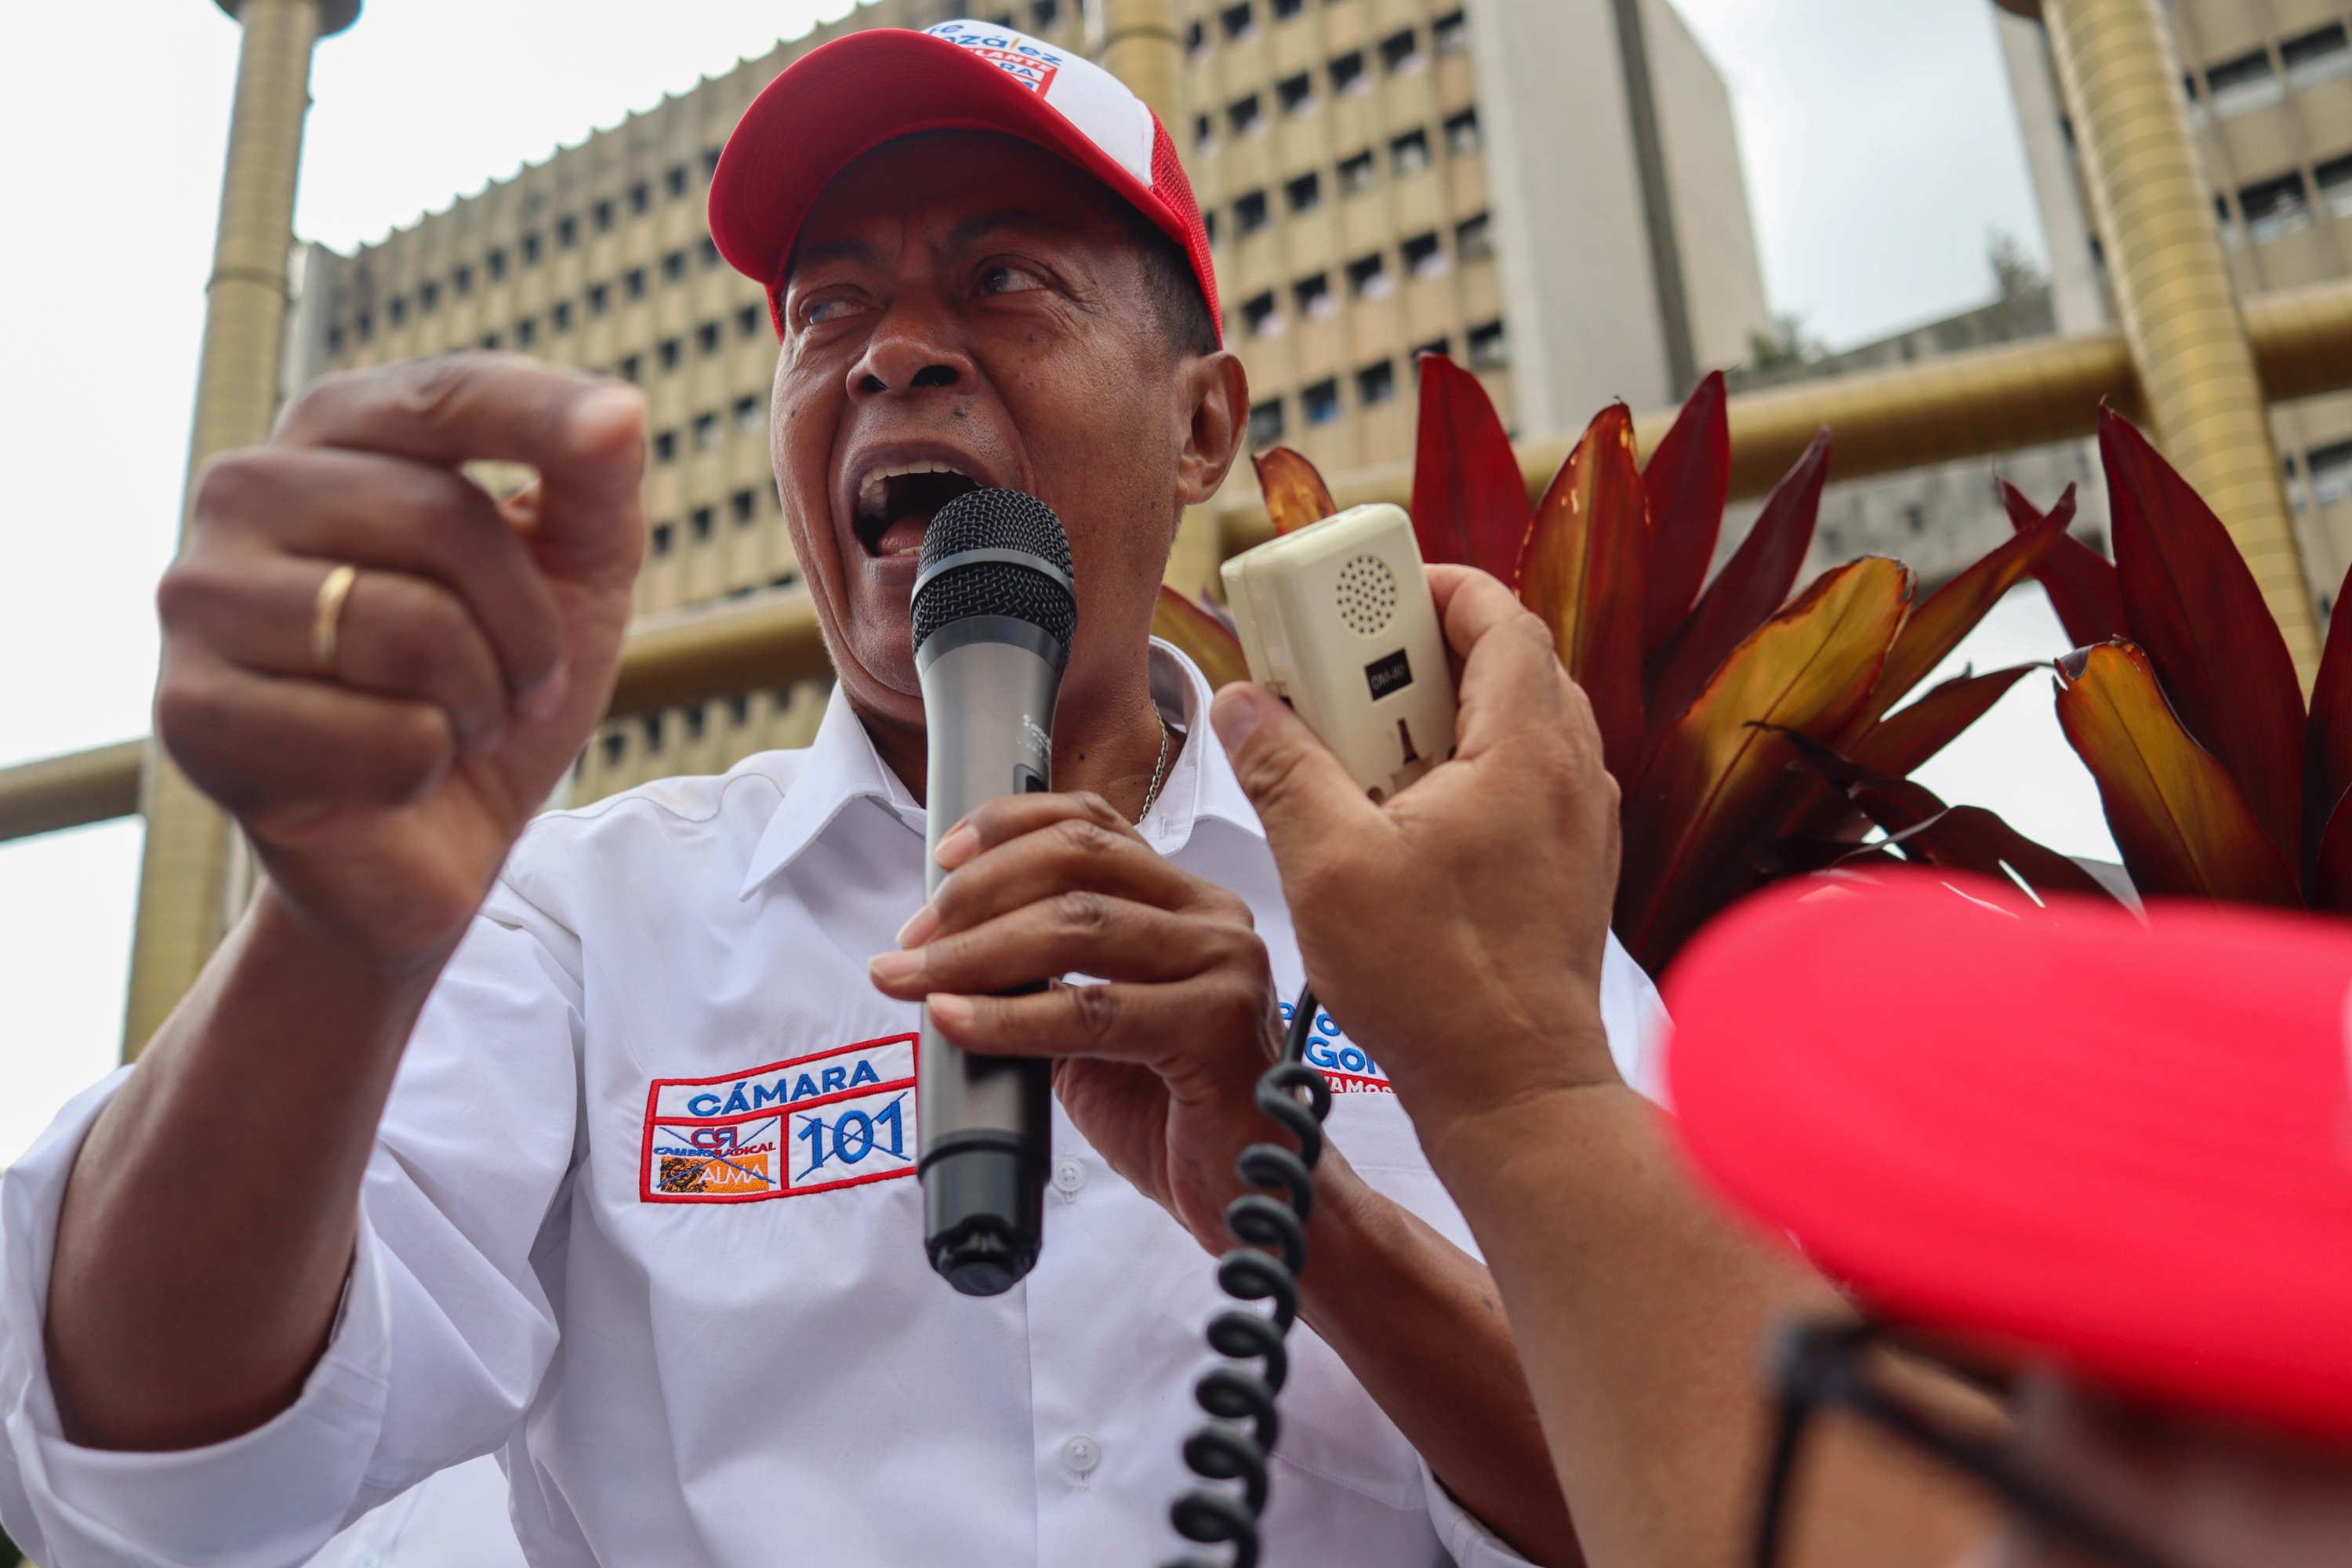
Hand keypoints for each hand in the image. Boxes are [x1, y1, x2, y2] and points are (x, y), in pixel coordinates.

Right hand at [156, 355, 645, 970]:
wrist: (428, 845)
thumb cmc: (493, 685)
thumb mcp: (573, 579)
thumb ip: (594, 489)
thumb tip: (619, 411)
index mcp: (335, 434)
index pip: (446, 394)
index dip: (541, 410)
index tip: (623, 422)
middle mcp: (245, 489)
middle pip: (444, 520)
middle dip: (526, 625)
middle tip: (521, 682)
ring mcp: (199, 595)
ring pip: (412, 631)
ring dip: (479, 703)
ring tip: (457, 725)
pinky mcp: (191, 710)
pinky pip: (382, 736)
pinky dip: (426, 770)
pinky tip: (395, 776)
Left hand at [867, 793, 1283, 1250]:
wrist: (1247, 1193)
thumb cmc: (1172, 1112)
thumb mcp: (1092, 1028)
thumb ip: (1043, 979)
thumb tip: (945, 955)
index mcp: (1184, 901)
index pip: (1093, 825)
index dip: (1008, 828)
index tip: (941, 861)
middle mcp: (1212, 916)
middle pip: (1077, 859)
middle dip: (976, 893)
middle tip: (911, 941)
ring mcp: (1224, 965)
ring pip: (1078, 925)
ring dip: (975, 951)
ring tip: (913, 979)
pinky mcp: (1217, 1025)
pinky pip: (1092, 1010)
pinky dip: (1010, 1016)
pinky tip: (957, 1021)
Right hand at [1208, 565, 1621, 1145]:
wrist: (1514, 1092)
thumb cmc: (1441, 991)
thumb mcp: (1329, 866)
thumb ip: (1283, 771)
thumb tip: (1244, 709)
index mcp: (1527, 750)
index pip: (1498, 616)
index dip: (1430, 588)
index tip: (1365, 598)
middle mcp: (1569, 776)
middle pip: (1499, 664)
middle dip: (1411, 658)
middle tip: (1339, 681)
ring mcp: (1575, 826)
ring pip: (1506, 727)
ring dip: (1430, 721)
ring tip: (1355, 757)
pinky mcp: (1563, 870)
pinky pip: (1513, 785)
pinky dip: (1455, 775)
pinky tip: (1392, 822)